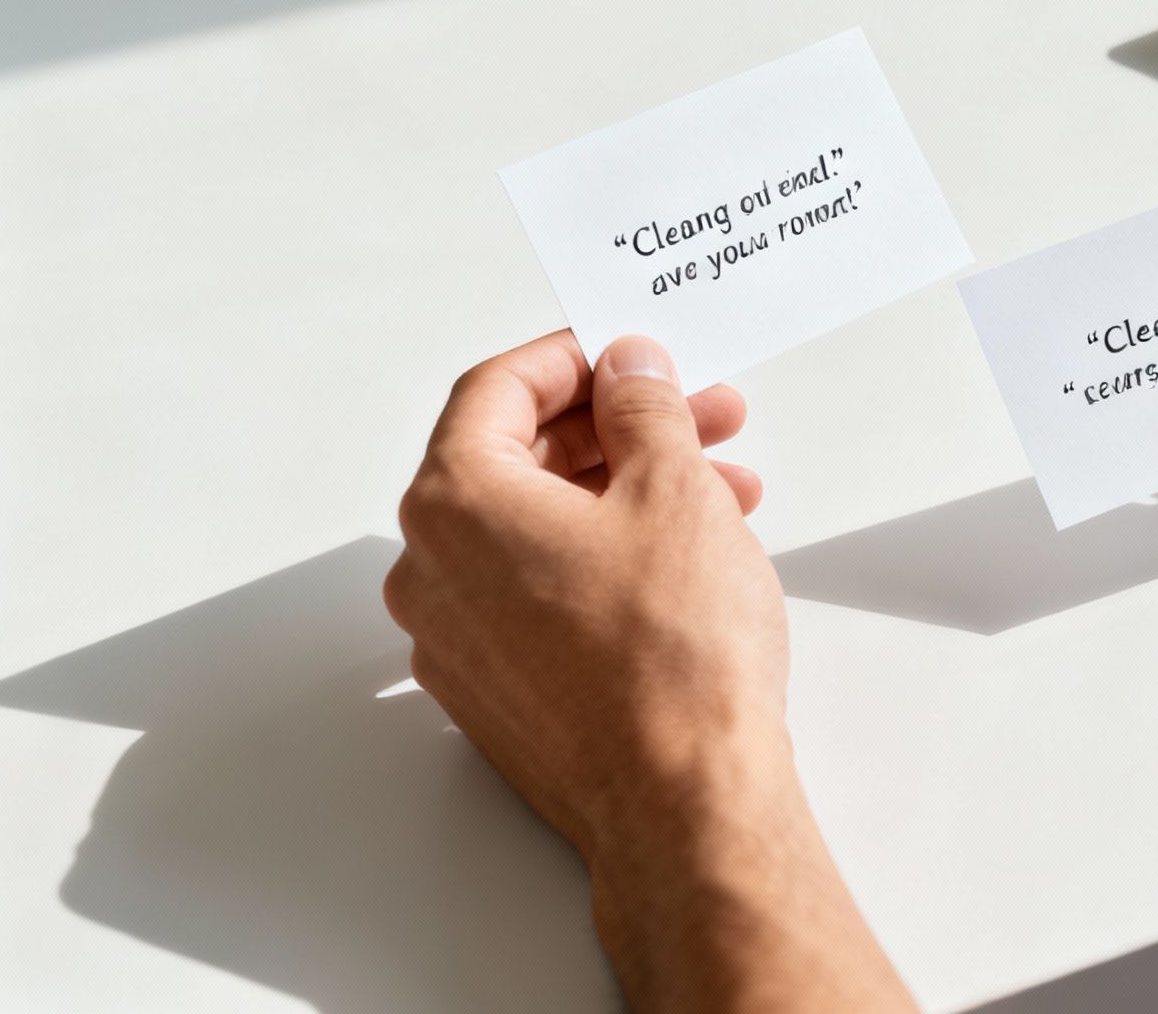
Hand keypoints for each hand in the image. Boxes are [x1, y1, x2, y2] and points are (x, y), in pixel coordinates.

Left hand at [384, 330, 783, 861]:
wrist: (683, 802)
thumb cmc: (672, 657)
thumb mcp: (675, 489)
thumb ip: (644, 407)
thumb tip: (628, 370)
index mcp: (455, 503)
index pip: (498, 390)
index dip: (576, 358)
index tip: (630, 354)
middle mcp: (432, 571)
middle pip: (519, 460)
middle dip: (621, 431)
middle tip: (703, 418)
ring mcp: (456, 641)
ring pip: (537, 532)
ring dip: (626, 496)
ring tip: (726, 496)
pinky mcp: (494, 694)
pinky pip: (538, 595)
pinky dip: (603, 560)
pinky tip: (683, 562)